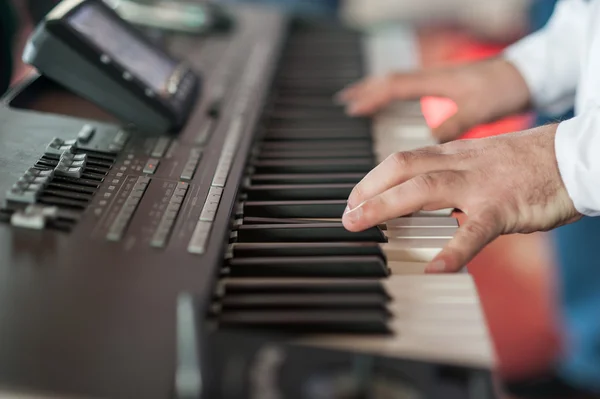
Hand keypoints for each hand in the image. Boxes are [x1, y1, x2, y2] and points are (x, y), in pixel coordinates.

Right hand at [336, 58, 530, 141]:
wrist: (529, 75)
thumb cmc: (505, 88)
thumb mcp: (479, 110)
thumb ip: (451, 124)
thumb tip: (425, 143)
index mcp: (435, 81)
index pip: (392, 85)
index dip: (369, 96)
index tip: (350, 108)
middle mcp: (432, 79)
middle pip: (389, 84)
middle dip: (365, 93)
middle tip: (345, 105)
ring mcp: (438, 84)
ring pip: (399, 87)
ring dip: (378, 95)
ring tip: (359, 107)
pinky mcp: (446, 92)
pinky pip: (412, 94)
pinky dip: (397, 101)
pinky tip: (395, 113)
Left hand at [341, 124, 581, 271]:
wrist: (576, 155)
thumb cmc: (529, 162)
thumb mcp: (481, 159)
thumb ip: (451, 173)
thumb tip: (422, 194)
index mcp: (454, 154)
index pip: (402, 160)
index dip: (372, 178)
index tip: (355, 198)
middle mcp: (461, 164)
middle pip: (402, 168)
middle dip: (367, 191)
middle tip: (346, 215)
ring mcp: (481, 185)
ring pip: (424, 189)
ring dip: (385, 207)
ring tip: (360, 225)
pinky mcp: (503, 208)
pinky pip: (474, 231)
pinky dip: (453, 250)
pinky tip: (435, 269)